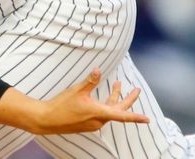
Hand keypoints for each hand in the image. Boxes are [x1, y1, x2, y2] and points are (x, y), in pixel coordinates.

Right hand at [0, 69, 148, 134]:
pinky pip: (101, 114)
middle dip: (127, 99)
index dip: (136, 116)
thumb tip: (99, 70)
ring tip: (117, 84)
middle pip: (118, 110)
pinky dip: (105, 104)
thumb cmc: (61, 105)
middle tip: (136, 89)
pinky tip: (102, 96)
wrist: (47, 119)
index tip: (147, 119)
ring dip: (114, 98)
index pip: (122, 115)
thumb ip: (90, 80)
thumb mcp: (77, 90)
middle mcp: (98, 121)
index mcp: (99, 113)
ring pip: (109, 111)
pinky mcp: (87, 124)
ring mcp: (93, 124)